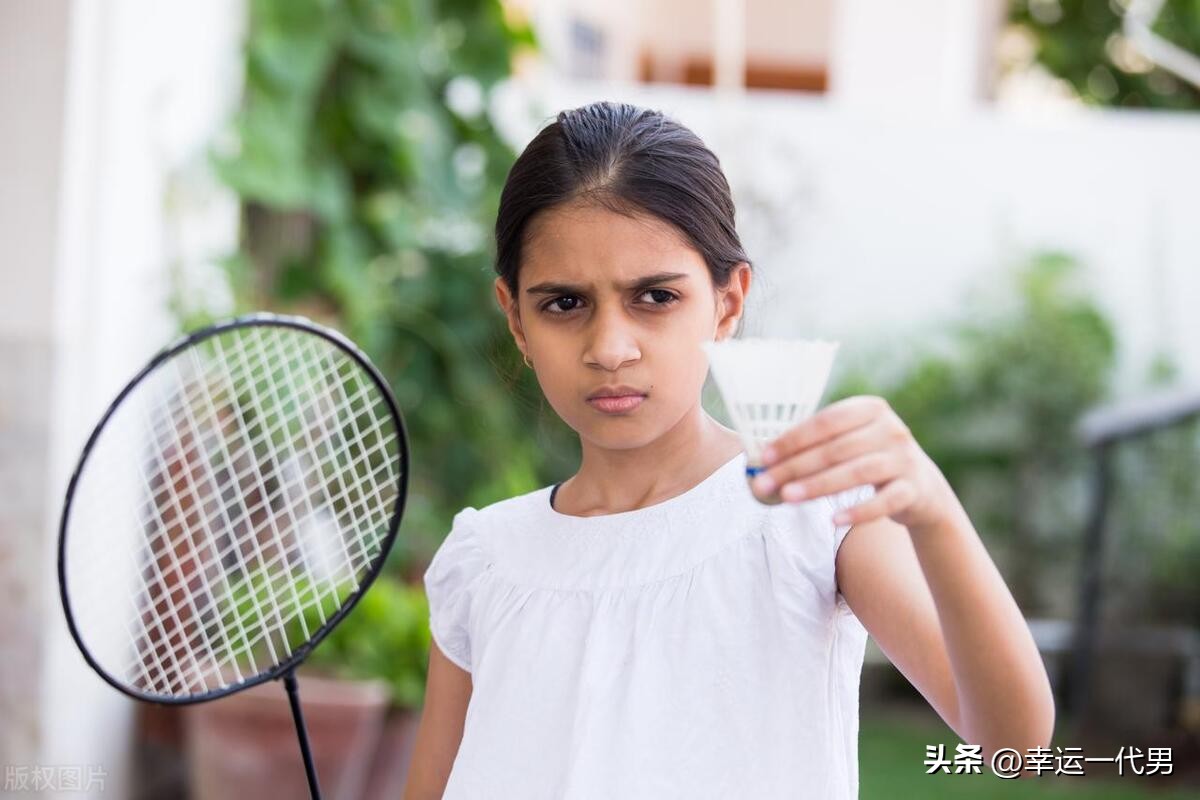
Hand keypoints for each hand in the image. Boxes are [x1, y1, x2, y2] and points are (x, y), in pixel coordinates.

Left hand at [750, 395, 959, 532]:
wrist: (922, 487)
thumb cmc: (870, 460)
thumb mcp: (849, 443)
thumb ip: (815, 446)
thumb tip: (763, 459)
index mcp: (870, 409)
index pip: (825, 422)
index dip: (793, 439)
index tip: (763, 457)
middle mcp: (891, 428)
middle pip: (836, 449)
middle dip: (796, 467)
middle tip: (764, 483)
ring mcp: (905, 458)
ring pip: (857, 472)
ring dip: (818, 486)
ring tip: (788, 498)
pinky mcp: (914, 488)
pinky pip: (884, 501)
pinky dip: (859, 511)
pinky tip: (834, 520)